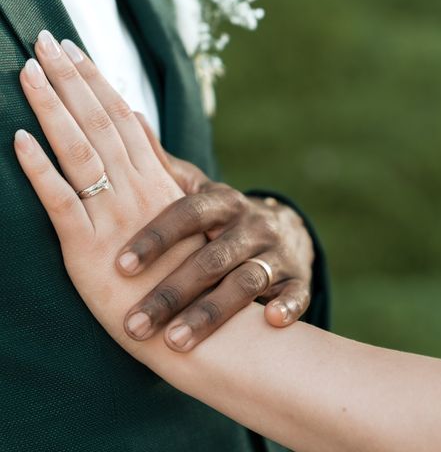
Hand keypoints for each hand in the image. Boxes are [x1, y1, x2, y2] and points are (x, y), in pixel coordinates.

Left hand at [14, 31, 205, 354]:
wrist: (217, 333)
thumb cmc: (199, 281)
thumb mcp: (189, 225)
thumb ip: (163, 180)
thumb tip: (140, 139)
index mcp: (162, 185)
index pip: (126, 123)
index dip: (98, 85)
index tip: (73, 51)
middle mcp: (144, 192)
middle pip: (104, 124)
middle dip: (73, 79)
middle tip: (44, 41)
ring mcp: (121, 219)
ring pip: (85, 150)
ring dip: (54, 108)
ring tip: (28, 72)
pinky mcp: (97, 254)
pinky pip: (64, 204)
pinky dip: (39, 170)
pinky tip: (20, 142)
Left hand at [117, 121, 313, 350]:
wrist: (281, 231)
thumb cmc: (220, 218)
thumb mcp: (196, 191)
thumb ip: (161, 168)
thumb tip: (126, 115)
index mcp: (222, 202)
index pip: (189, 212)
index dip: (156, 236)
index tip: (121, 265)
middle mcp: (251, 224)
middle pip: (213, 256)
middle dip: (173, 292)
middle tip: (136, 325)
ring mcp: (277, 252)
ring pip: (247, 281)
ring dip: (213, 313)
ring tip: (176, 344)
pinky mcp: (299, 278)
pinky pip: (298, 293)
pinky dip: (288, 307)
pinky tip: (270, 323)